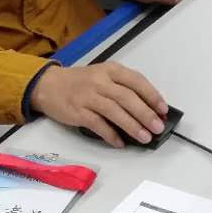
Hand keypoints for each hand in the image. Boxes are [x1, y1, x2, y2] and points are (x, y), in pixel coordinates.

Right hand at [29, 62, 167, 146]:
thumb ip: (122, 88)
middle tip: (158, 127)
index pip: (137, 81)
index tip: (163, 109)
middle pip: (128, 98)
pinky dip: (111, 134)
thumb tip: (147, 109)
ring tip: (145, 137)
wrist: (48, 85)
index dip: (152, 96)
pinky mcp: (78, 111)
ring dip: (132, 126)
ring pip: (115, 111)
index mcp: (111, 70)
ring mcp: (88, 96)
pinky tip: (121, 142)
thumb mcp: (103, 76)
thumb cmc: (80, 82)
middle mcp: (100, 81)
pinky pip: (98, 124)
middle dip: (145, 114)